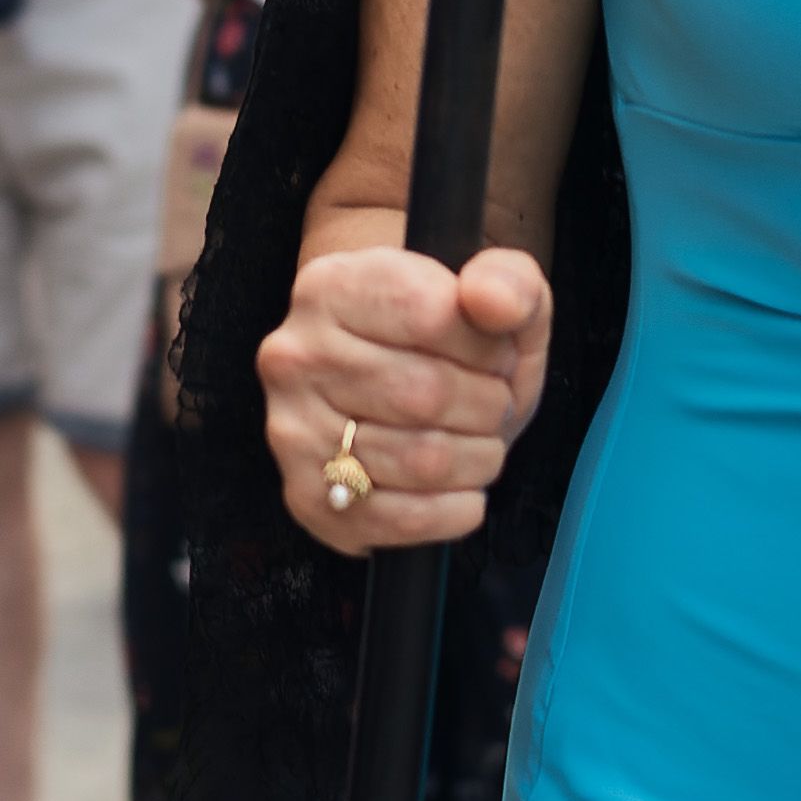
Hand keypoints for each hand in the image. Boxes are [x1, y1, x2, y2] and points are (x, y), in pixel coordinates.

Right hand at [258, 244, 552, 555]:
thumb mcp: (492, 293)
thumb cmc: (449, 341)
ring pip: (422, 461)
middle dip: (488, 407)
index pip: (430, 315)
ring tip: (479, 442)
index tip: (495, 353)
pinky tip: (462, 489)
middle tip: (493, 404)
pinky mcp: (306, 497)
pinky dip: (454, 511)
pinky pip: (402, 518)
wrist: (396, 388)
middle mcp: (295, 356)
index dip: (487, 345)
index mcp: (331, 287)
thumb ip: (507, 281)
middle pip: (426, 394)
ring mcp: (293, 430)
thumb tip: (494, 301)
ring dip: (479, 459)